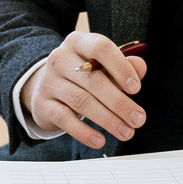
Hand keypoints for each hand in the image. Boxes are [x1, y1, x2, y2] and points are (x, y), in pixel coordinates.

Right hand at [23, 33, 148, 150]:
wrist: (45, 85)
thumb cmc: (81, 74)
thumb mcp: (102, 65)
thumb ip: (123, 65)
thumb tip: (139, 67)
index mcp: (78, 42)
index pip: (100, 47)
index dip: (120, 67)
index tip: (136, 88)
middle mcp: (61, 58)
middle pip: (93, 80)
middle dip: (119, 103)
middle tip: (138, 119)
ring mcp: (49, 81)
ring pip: (81, 101)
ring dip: (107, 119)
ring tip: (126, 132)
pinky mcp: (42, 104)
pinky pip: (65, 119)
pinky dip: (84, 132)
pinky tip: (100, 140)